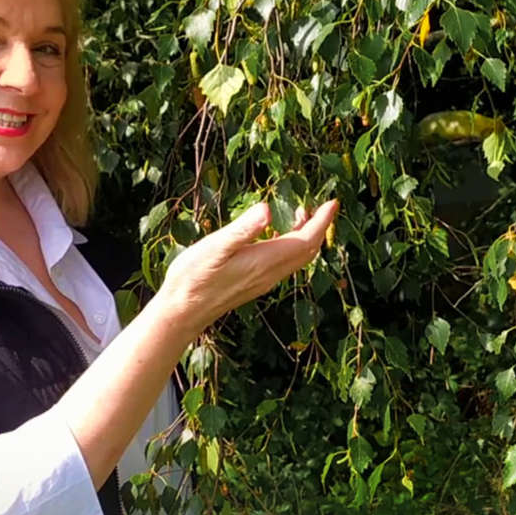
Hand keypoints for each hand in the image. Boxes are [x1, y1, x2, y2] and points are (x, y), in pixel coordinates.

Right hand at [156, 199, 339, 336]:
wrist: (182, 312)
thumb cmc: (194, 278)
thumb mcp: (215, 247)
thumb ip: (243, 229)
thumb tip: (267, 209)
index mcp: (265, 261)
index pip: (305, 240)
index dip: (322, 221)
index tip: (333, 202)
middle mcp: (269, 274)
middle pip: (307, 251)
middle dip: (319, 228)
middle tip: (324, 206)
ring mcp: (263, 281)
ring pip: (296, 259)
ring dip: (306, 237)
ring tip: (303, 215)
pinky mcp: (254, 284)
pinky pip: (283, 264)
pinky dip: (291, 246)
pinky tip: (277, 236)